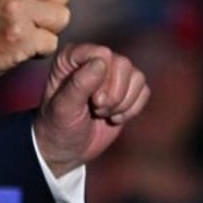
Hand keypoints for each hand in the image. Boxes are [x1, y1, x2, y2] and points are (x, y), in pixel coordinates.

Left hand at [33, 43, 149, 177]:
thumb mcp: (63, 107)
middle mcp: (92, 59)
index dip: (102, 79)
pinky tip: (114, 117)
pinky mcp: (125, 89)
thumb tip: (101, 62)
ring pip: (137, 76)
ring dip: (123, 103)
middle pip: (122, 64)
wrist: (66, 148)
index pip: (102, 54)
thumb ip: (79, 84)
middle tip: (96, 108)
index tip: (90, 99)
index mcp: (70, 57)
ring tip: (102, 113)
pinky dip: (132, 108)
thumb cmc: (58, 124)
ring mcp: (110, 73)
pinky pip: (144, 90)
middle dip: (114, 94)